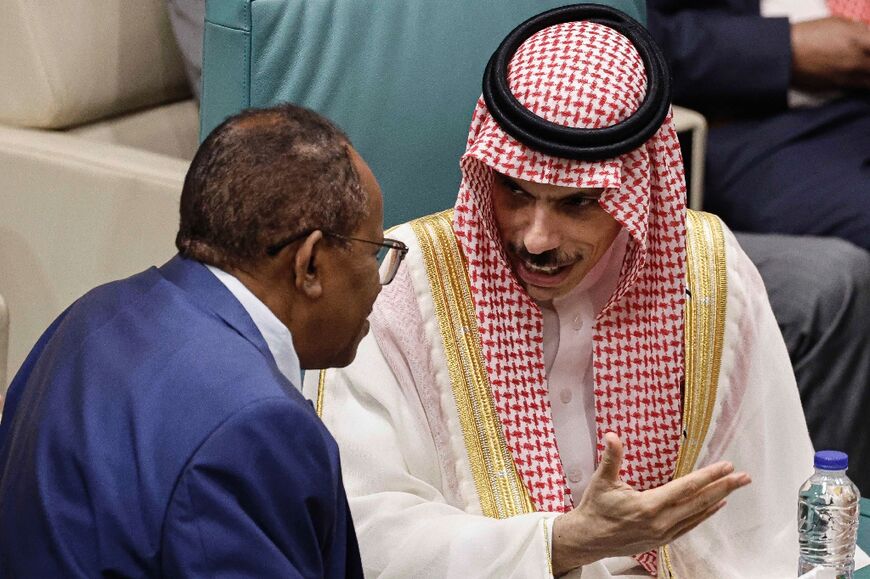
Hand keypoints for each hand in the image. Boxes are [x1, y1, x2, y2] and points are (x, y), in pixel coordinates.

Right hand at [551, 433, 750, 575]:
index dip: (708, 476)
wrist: (588, 539)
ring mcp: (663, 533)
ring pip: (698, 514)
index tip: (726, 466)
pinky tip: (715, 507)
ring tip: (734, 488)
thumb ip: (611, 458)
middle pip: (700, 502)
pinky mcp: (662, 540)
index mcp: (648, 506)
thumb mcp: (601, 481)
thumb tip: (613, 436)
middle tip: (744, 477)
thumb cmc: (595, 509)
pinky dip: (705, 514)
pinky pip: (690, 525)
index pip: (686, 488)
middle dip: (724, 487)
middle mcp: (660, 522)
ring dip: (718, 500)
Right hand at [791, 17, 869, 90]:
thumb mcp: (837, 23)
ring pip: (869, 82)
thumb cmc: (807, 36)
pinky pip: (855, 87)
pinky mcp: (836, 88)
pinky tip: (851, 75)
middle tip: (865, 60)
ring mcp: (847, 77)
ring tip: (861, 69)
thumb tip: (867, 33)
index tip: (869, 47)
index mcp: (862, 41)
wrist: (784, 55)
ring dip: (867, 75)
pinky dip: (858, 82)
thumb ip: (858, 30)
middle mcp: (858, 61)